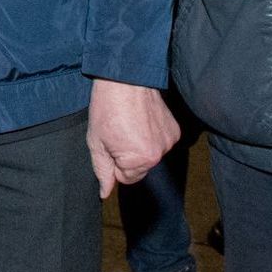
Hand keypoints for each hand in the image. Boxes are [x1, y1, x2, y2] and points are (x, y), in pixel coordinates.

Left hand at [86, 79, 178, 198]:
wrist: (125, 78)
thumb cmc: (107, 108)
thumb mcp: (96, 142)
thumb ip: (102, 171)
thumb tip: (105, 193)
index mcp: (139, 160)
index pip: (126, 178)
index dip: (114, 163)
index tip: (111, 144)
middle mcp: (158, 154)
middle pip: (140, 168)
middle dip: (128, 156)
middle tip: (118, 133)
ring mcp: (169, 141)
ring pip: (150, 155)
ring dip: (140, 145)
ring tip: (129, 124)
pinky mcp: (175, 130)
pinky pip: (161, 142)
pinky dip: (152, 135)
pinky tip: (142, 120)